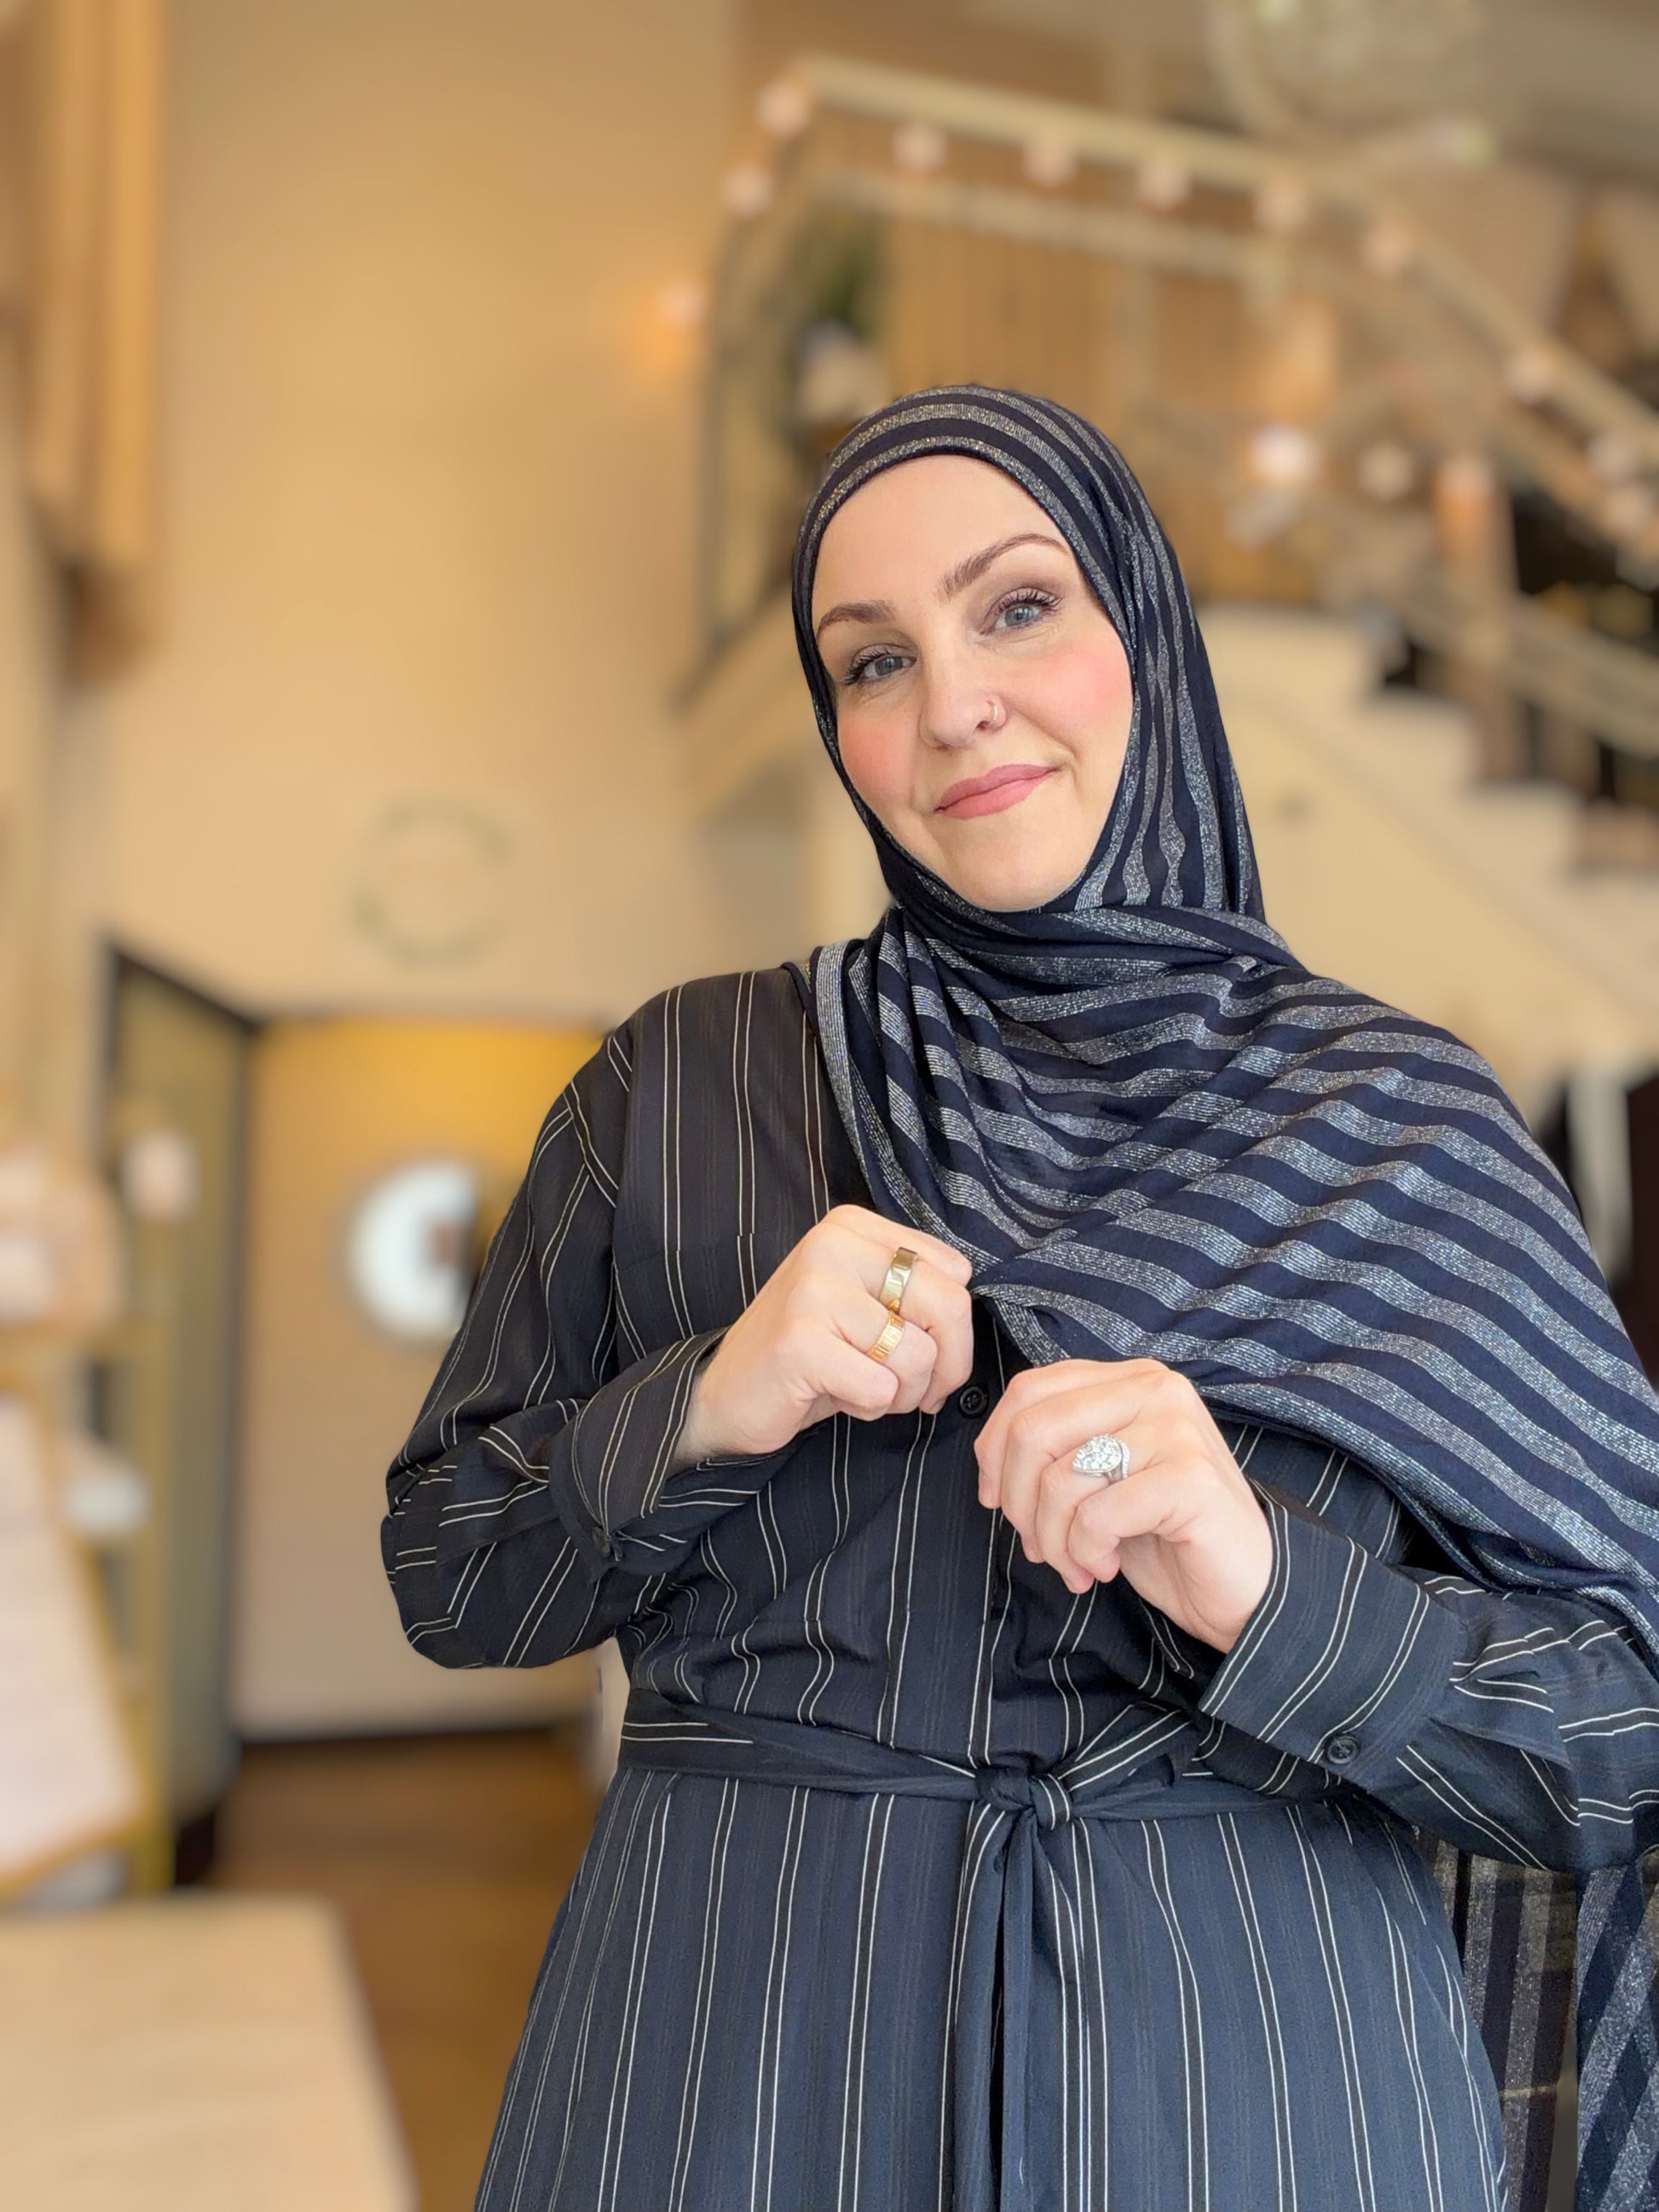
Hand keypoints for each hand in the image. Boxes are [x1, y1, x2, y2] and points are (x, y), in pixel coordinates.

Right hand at [675, 1205, 974, 1464]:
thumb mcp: (864, 1304)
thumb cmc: (810, 1353)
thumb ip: (915, 1292)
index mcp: (852, 1226)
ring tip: (861, 1387)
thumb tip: (972, 1311)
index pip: (955, 1271)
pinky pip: (881, 1386)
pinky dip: (868, 1406)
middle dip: (946, 1366)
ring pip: (919, 1354)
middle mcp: (832, 1245)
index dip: (954, 1328)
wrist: (725, 1394)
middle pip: (949, 1307)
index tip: (926, 1351)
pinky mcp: (801, 1341)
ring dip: (901, 1393)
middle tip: (917, 1391)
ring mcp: (813, 1290)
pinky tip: (835, 1395)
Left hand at [974, 1358, 1272, 1652]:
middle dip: (1018, 1502)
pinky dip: (1085, 1551)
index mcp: (1128, 1379)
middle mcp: (1155, 1389)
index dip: (994, 1450)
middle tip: (1038, 1547)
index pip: (1028, 1390)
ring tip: (1075, 1565)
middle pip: (1033, 1430)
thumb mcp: (1099, 1479)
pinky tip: (1104, 1567)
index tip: (996, 1501)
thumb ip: (1056, 1450)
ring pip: (1061, 1477)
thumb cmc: (1164, 1533)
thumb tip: (990, 1464)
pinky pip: (1097, 1514)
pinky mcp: (1191, 1479)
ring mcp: (1177, 1429)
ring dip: (1052, 1539)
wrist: (1244, 1586)